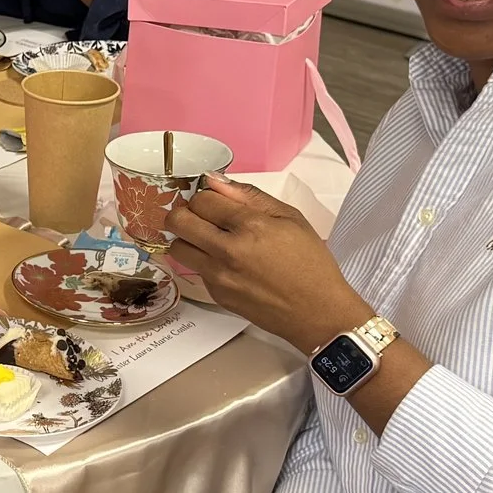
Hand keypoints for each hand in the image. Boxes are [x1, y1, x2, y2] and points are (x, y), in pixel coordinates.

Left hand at [163, 174, 373, 352]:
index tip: (216, 201)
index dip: (207, 196)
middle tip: (203, 216)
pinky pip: (194, 269)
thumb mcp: (290, 218)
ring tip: (209, 239)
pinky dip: (203, 261)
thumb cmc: (310, 263)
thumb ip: (249, 196)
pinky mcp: (216, 295)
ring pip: (177, 247)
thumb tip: (214, 180)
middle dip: (186, 212)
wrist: (316, 311)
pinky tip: (227, 263)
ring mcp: (218, 276)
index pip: (201, 199)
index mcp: (250, 227)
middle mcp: (228, 251)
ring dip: (187, 238)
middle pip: (178, 221)